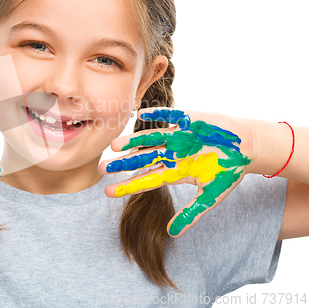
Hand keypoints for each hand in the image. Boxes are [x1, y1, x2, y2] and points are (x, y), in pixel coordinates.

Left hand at [100, 108, 252, 236]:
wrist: (246, 146)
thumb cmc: (227, 171)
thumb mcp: (210, 197)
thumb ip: (191, 213)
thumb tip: (172, 234)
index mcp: (173, 172)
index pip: (145, 180)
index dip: (127, 186)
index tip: (108, 192)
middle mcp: (170, 153)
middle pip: (142, 160)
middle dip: (122, 164)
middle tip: (101, 167)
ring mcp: (177, 137)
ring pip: (150, 139)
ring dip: (133, 141)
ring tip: (115, 145)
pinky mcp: (188, 120)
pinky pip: (170, 116)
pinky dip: (158, 115)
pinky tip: (140, 115)